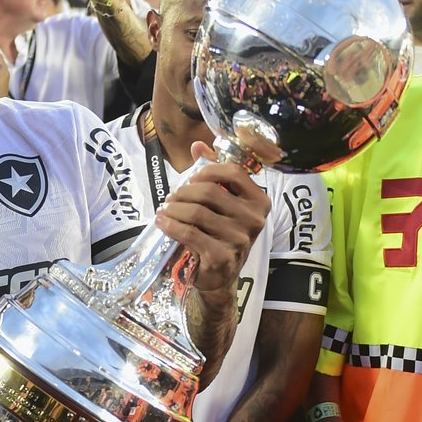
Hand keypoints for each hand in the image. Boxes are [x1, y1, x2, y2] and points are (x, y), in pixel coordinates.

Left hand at [155, 142, 269, 297]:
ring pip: (197, 212)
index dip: (208, 171)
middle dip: (183, 192)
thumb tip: (198, 145)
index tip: (190, 179)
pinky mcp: (222, 256)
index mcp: (259, 202)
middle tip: (170, 198)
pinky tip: (162, 223)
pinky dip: (171, 226)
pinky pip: (190, 233)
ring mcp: (240, 239)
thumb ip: (213, 174)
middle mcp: (254, 219)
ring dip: (173, 209)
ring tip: (164, 210)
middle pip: (210, 192)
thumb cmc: (220, 234)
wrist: (220, 276)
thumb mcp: (222, 204)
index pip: (234, 173)